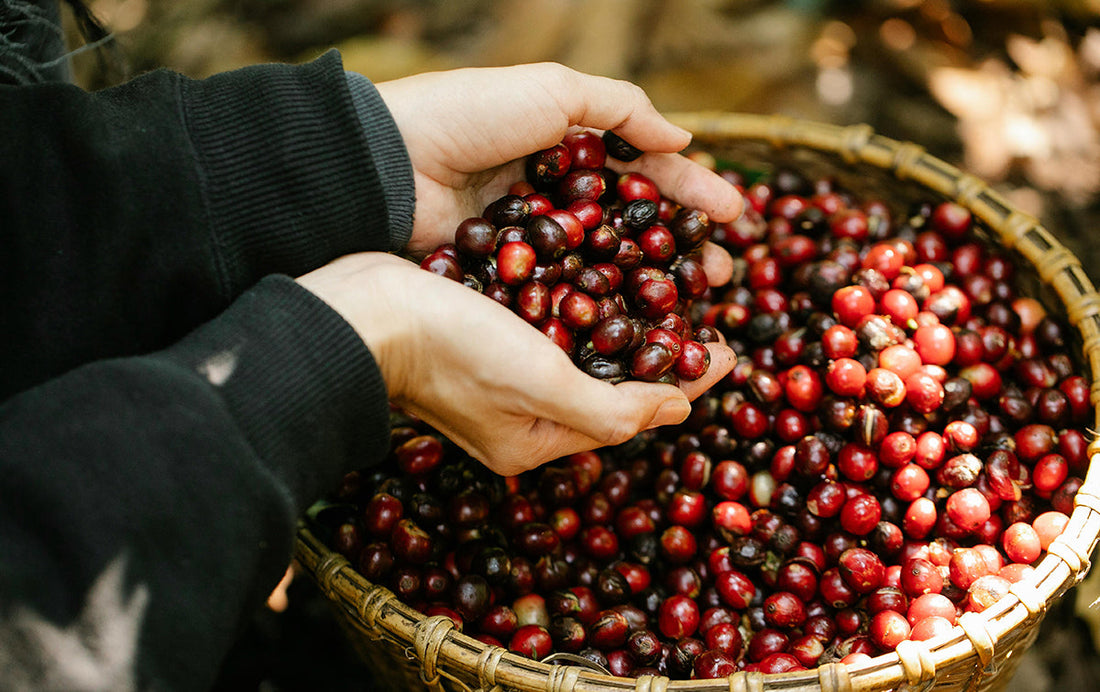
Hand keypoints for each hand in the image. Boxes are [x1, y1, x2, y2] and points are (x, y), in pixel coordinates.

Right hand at [297, 253, 735, 475]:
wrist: (364, 312)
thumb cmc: (452, 351)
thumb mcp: (540, 386)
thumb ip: (612, 408)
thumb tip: (679, 410)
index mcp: (538, 438)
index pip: (633, 413)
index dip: (687, 381)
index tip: (730, 349)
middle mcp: (523, 412)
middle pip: (611, 383)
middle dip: (662, 352)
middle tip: (705, 314)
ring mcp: (501, 375)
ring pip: (584, 351)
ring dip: (628, 323)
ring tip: (668, 288)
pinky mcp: (484, 334)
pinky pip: (553, 323)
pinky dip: (586, 304)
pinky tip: (604, 274)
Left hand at [375, 63, 741, 282]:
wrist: (389, 164)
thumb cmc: (470, 116)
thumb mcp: (554, 92)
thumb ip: (622, 109)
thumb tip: (684, 141)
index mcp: (568, 150)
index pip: (645, 174)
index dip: (692, 193)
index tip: (738, 216)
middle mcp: (557, 200)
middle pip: (634, 230)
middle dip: (683, 251)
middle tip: (725, 277)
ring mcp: (534, 244)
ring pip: (606, 270)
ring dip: (652, 289)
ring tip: (694, 307)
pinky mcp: (509, 280)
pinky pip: (564, 296)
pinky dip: (599, 311)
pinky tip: (635, 327)